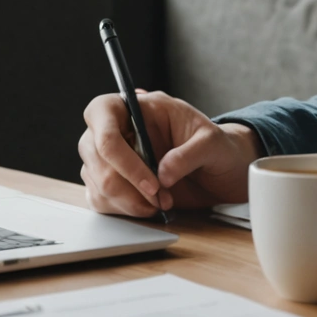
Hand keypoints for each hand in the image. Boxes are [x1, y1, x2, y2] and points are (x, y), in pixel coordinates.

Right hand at [79, 90, 259, 216]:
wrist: (222, 172)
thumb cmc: (216, 147)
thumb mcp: (213, 143)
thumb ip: (189, 153)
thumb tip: (163, 173)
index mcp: (140, 106)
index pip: (102, 112)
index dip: (116, 147)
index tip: (150, 178)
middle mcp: (119, 129)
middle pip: (93, 151)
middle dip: (126, 182)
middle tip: (159, 196)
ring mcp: (112, 158)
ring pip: (96, 179)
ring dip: (128, 200)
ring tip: (160, 203)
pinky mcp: (114, 183)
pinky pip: (100, 198)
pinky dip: (123, 210)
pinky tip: (147, 208)